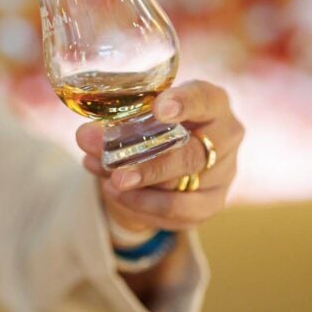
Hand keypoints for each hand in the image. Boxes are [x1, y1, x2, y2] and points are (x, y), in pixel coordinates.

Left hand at [75, 80, 244, 233]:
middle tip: (115, 168)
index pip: (205, 99)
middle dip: (149, 163)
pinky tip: (119, 195)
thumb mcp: (137, 116)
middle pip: (192, 154)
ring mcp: (223, 174)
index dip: (185, 103)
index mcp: (212, 104)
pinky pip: (178, 212)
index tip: (159, 109)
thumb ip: (112, 125)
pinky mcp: (210, 204)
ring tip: (110, 183)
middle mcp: (226, 137)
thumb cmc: (153, 124)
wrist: (166, 158)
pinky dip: (144, 205)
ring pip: (183, 186)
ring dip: (142, 187)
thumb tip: (85, 137)